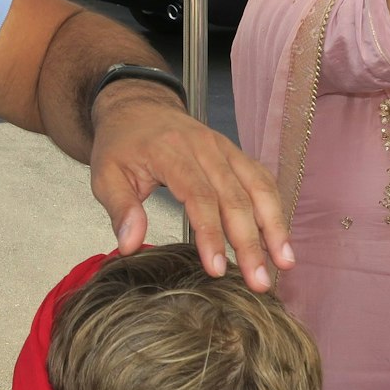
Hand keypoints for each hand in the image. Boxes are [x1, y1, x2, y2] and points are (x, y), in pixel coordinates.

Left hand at [87, 82, 292, 291]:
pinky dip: (275, 208)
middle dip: (250, 243)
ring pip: (258, 188)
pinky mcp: (236, 154)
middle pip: (236, 198)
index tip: (217, 269)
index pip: (198, 197)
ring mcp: (225, 149)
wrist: (138, 108)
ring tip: (284, 263)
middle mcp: (205, 148)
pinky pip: (262, 180)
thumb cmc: (122, 144)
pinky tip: (280, 238)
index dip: (211, 235)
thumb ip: (120, 209)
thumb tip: (130, 245)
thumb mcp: (105, 175)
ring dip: (274, 227)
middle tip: (258, 281)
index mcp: (172, 153)